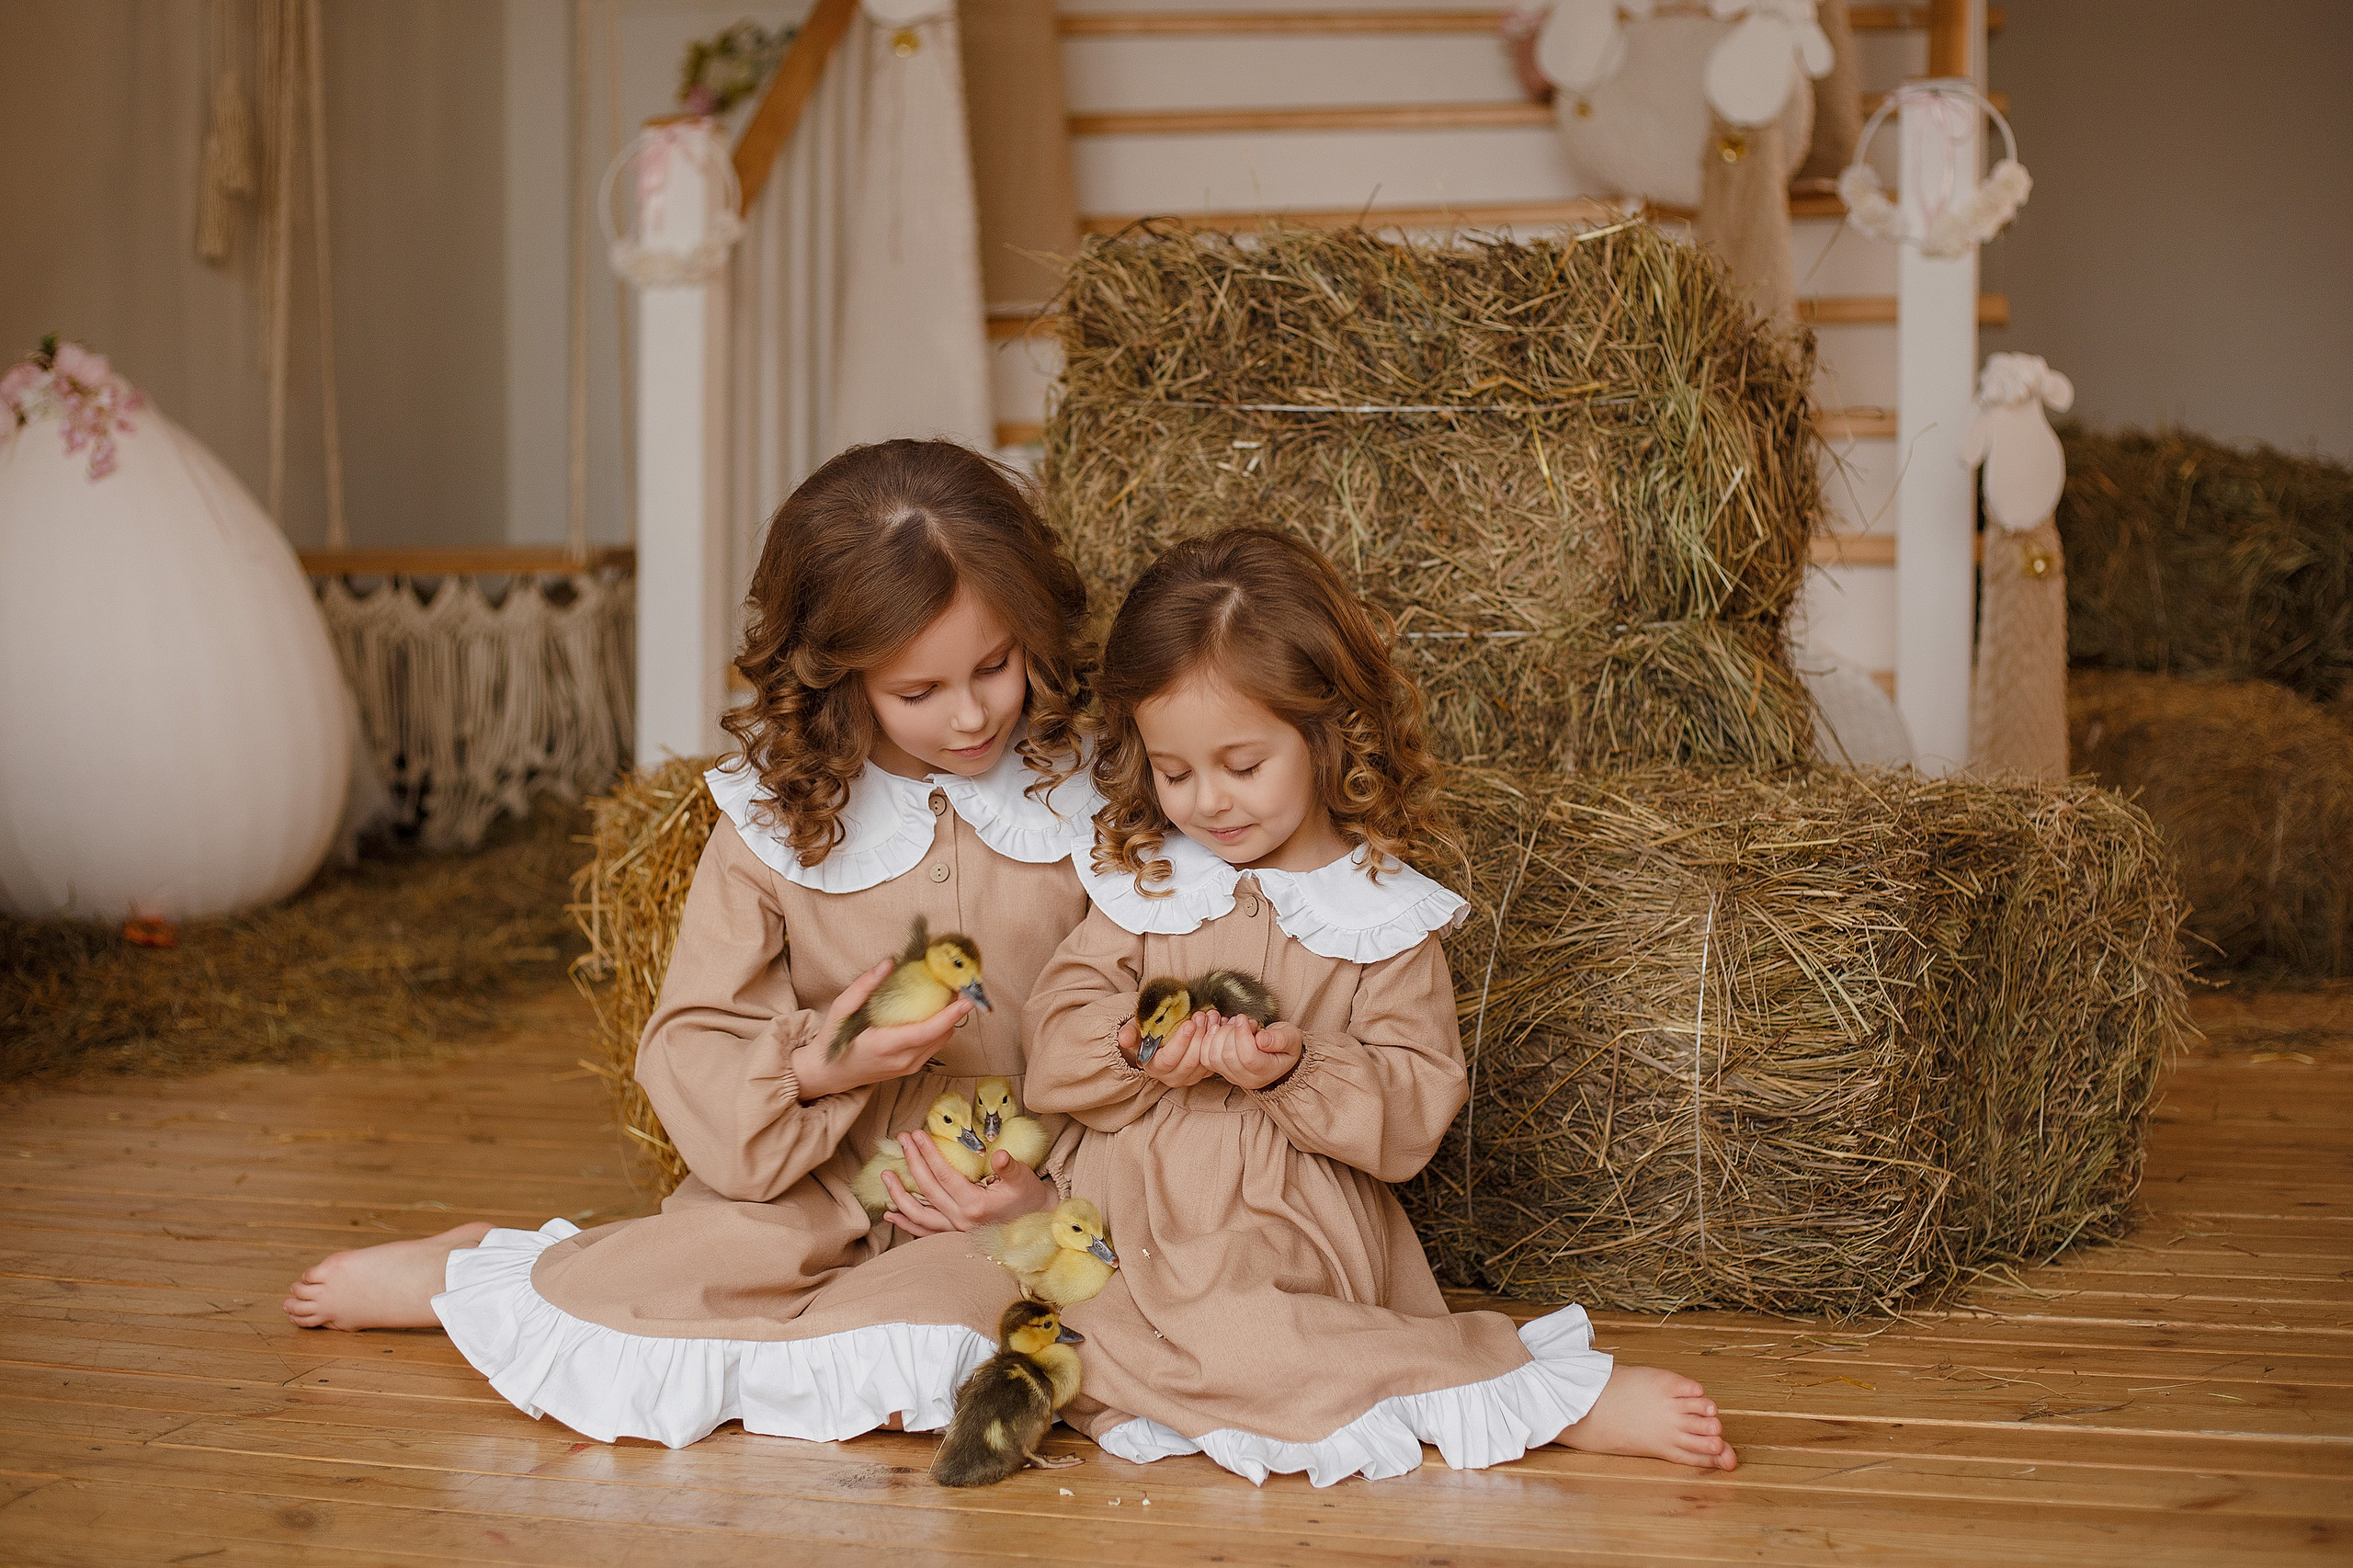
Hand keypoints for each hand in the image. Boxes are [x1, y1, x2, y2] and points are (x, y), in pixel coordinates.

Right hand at [791, 961, 973, 1098]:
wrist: (831, 1074)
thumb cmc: (835, 1040)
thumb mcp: (841, 1009)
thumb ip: (864, 986)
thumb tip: (889, 963)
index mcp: (885, 1046)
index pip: (925, 1032)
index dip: (949, 1016)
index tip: (967, 1000)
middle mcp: (902, 1060)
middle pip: (941, 1035)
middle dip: (954, 1010)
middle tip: (958, 983)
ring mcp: (909, 1067)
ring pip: (942, 1041)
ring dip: (949, 1018)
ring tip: (948, 992)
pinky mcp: (912, 1068)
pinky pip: (934, 1045)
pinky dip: (940, 1027)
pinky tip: (935, 1009)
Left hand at [881, 1141, 1055, 1236]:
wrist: (1036, 1224)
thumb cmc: (1029, 1197)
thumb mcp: (1023, 1178)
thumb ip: (1009, 1167)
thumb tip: (999, 1155)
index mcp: (976, 1206)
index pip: (944, 1175)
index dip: (928, 1153)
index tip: (916, 1134)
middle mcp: (961, 1221)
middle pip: (928, 1190)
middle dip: (912, 1162)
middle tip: (902, 1140)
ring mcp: (955, 1231)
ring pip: (919, 1215)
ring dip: (899, 1195)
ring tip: (885, 1176)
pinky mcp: (954, 1236)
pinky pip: (924, 1232)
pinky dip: (906, 1222)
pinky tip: (890, 1213)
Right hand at [1125, 1010, 1218, 1087]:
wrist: (1161, 1039)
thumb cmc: (1148, 1034)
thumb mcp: (1136, 1030)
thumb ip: (1130, 1033)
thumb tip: (1123, 1039)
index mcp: (1155, 1068)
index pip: (1169, 1060)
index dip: (1180, 1043)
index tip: (1189, 1024)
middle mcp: (1173, 1076)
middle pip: (1189, 1062)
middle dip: (1198, 1037)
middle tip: (1202, 1016)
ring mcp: (1190, 1076)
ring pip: (1204, 1062)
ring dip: (1210, 1038)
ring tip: (1211, 1017)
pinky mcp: (1204, 1072)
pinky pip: (1214, 1061)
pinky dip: (1218, 1042)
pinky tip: (1219, 1024)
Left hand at [1199, 1016, 1301, 1090]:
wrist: (1278, 1051)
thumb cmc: (1284, 1042)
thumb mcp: (1290, 1037)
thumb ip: (1280, 1039)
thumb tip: (1262, 1039)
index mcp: (1266, 1071)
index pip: (1248, 1057)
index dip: (1241, 1034)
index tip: (1243, 1017)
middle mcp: (1247, 1079)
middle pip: (1227, 1056)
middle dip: (1230, 1032)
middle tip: (1240, 1020)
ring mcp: (1231, 1077)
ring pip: (1213, 1057)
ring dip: (1218, 1034)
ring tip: (1231, 1023)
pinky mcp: (1220, 1070)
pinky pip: (1204, 1057)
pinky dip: (1207, 1040)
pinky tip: (1218, 1028)